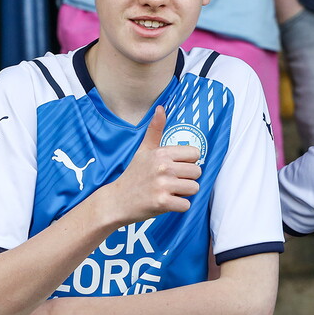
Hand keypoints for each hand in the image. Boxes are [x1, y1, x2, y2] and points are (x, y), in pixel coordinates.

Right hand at [104, 106, 201, 225]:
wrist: (116, 201)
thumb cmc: (134, 175)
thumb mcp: (143, 150)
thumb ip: (155, 130)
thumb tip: (161, 108)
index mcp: (161, 153)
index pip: (195, 154)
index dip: (187, 162)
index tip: (175, 167)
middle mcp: (163, 167)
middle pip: (197, 172)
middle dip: (186, 179)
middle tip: (170, 182)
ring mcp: (163, 185)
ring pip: (194, 188)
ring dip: (184, 193)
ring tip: (168, 191)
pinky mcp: (162, 203)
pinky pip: (186, 205)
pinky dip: (179, 207)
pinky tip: (166, 202)